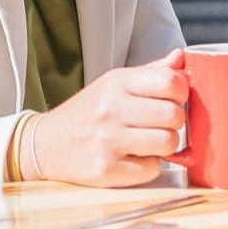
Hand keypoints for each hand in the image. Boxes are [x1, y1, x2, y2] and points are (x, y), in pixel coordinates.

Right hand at [29, 51, 187, 186]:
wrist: (45, 143)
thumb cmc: (88, 111)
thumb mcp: (114, 83)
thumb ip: (150, 72)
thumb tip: (181, 58)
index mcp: (117, 83)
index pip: (170, 82)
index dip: (181, 92)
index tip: (175, 99)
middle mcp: (111, 109)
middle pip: (173, 115)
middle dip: (175, 122)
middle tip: (162, 124)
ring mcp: (108, 141)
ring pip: (167, 143)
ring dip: (165, 145)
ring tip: (150, 141)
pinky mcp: (106, 170)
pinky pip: (152, 169)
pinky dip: (149, 166)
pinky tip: (134, 157)